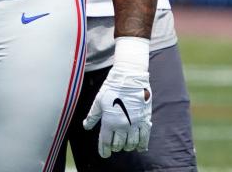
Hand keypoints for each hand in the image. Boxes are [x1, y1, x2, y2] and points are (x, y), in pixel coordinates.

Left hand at [83, 38, 151, 157]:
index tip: (104, 154)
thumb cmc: (112, 87)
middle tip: (114, 147)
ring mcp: (134, 124)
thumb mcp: (98, 101)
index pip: (105, 142)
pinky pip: (145, 137)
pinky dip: (142, 145)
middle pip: (118, 145)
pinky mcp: (145, 120)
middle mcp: (122, 125)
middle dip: (115, 148)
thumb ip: (92, 116)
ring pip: (131, 143)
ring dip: (127, 147)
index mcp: (109, 121)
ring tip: (125, 146)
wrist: (130, 77)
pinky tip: (140, 148)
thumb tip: (86, 126)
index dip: (104, 150)